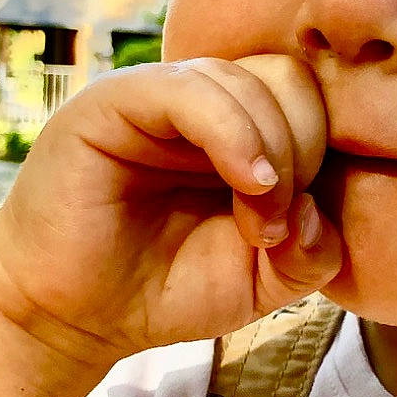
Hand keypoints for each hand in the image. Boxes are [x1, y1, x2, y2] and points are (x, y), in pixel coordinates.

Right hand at [0, 54, 342, 364]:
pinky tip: (247, 186)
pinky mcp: (113, 101)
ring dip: (275, 156)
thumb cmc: (164, 290)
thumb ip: (312, 254)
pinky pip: (191, 89)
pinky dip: (235, 134)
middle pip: (290, 80)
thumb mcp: (262, 283)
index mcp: (242, 128)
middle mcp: (204, 101)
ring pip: (249, 81)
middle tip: (274, 229)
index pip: (311, 101)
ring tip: (257, 227)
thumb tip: (320, 207)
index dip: (323, 160)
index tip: (295, 232)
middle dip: (304, 155)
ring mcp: (159, 96)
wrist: (72, 315)